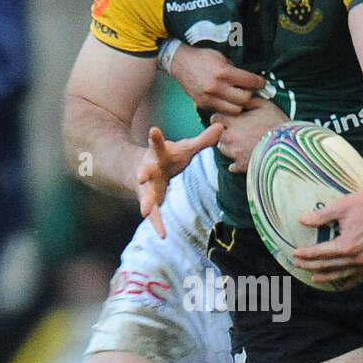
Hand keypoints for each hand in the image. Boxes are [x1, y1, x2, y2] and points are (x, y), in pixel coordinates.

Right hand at [136, 122, 222, 237]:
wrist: (142, 170)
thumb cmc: (168, 158)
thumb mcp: (184, 148)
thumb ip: (202, 140)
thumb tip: (222, 126)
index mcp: (157, 155)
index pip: (156, 144)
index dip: (155, 137)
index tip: (153, 130)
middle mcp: (148, 170)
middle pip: (144, 171)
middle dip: (142, 173)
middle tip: (140, 175)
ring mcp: (146, 188)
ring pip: (144, 196)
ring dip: (145, 203)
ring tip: (144, 212)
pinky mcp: (148, 202)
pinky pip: (153, 215)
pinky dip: (158, 225)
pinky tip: (163, 236)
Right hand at [170, 45, 266, 113]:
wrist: (180, 62)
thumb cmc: (201, 57)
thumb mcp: (221, 58)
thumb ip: (235, 70)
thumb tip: (249, 80)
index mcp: (223, 72)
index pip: (249, 82)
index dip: (259, 83)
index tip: (262, 83)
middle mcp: (216, 87)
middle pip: (244, 99)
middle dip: (251, 95)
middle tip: (251, 91)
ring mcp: (209, 98)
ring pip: (235, 110)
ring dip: (240, 104)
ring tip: (241, 98)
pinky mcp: (203, 104)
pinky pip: (222, 111)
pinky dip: (228, 107)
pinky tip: (229, 101)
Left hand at [211, 99, 287, 173]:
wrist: (287, 147)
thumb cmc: (277, 124)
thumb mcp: (266, 106)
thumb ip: (250, 100)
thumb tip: (242, 96)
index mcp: (234, 122)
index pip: (215, 119)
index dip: (222, 118)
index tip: (230, 119)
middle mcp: (230, 139)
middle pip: (218, 135)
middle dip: (225, 133)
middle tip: (239, 131)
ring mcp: (235, 154)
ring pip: (224, 150)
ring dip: (230, 147)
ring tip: (244, 143)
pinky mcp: (241, 166)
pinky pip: (232, 166)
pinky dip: (237, 162)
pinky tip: (246, 156)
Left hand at [294, 182, 362, 287]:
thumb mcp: (341, 207)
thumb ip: (321, 216)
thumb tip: (302, 220)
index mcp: (348, 245)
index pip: (321, 253)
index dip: (306, 254)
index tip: (295, 254)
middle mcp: (358, 257)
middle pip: (329, 265)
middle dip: (311, 265)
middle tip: (298, 264)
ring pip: (342, 273)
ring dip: (327, 276)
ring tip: (314, 277)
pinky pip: (359, 275)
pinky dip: (348, 281)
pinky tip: (340, 284)